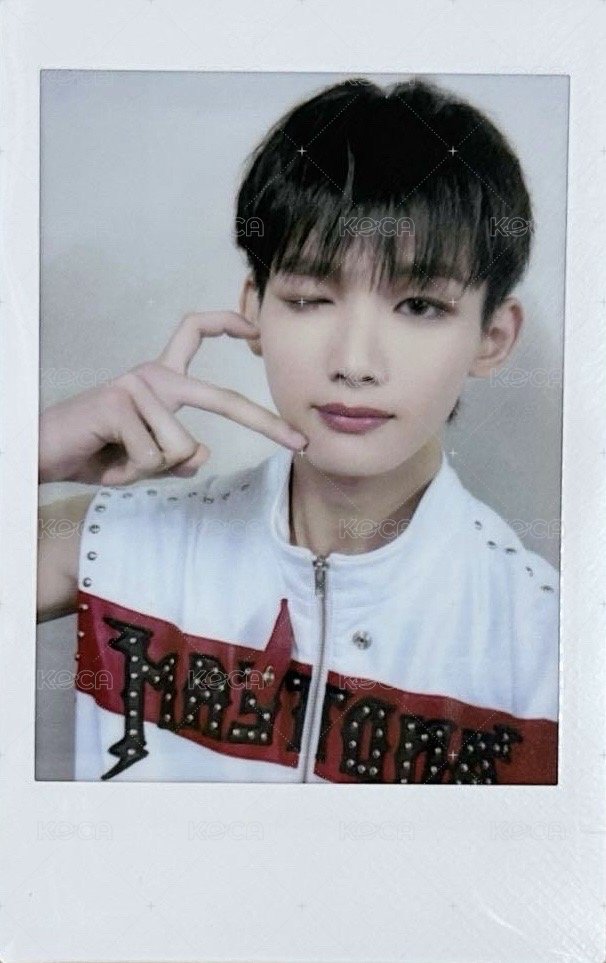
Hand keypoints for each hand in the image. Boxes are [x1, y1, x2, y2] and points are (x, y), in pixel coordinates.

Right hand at [39, 310, 307, 485]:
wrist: (47, 453)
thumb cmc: (99, 452)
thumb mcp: (148, 460)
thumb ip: (179, 457)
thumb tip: (203, 453)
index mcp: (162, 380)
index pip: (194, 332)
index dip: (228, 323)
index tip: (257, 330)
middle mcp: (154, 375)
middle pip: (221, 398)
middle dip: (264, 424)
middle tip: (299, 443)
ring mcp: (138, 384)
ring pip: (181, 446)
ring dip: (152, 467)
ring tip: (120, 457)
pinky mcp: (120, 401)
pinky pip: (154, 453)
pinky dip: (134, 469)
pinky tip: (109, 455)